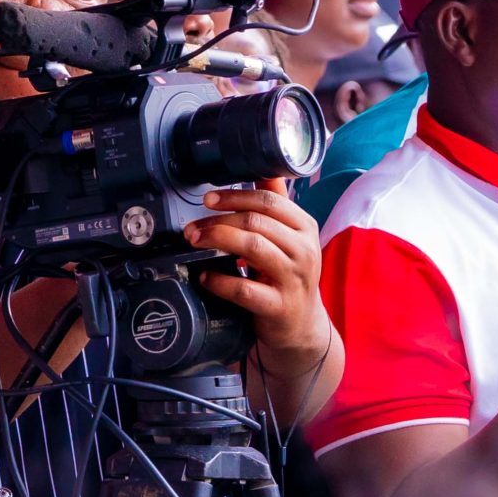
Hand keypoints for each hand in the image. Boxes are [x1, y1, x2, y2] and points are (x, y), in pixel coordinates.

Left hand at [188, 181, 333, 375]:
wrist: (302, 324)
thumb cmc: (289, 276)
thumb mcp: (290, 238)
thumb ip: (276, 207)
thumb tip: (263, 172)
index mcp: (304, 227)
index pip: (269, 201)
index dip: (235, 196)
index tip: (208, 199)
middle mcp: (303, 250)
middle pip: (256, 222)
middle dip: (218, 220)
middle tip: (192, 227)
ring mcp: (292, 279)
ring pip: (252, 247)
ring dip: (217, 240)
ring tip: (195, 242)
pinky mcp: (278, 306)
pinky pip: (243, 289)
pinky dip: (220, 281)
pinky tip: (205, 277)